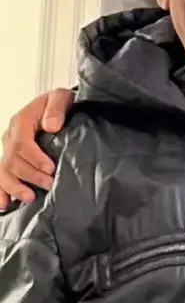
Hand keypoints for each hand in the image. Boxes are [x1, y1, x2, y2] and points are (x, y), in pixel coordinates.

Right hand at [0, 88, 74, 208]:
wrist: (58, 105)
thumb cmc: (61, 103)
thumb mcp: (61, 98)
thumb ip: (56, 109)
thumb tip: (51, 126)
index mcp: (22, 120)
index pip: (22, 143)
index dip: (35, 158)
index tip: (51, 168)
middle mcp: (11, 135)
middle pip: (13, 160)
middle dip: (30, 175)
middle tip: (48, 185)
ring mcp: (9, 148)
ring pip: (4, 170)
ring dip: (15, 186)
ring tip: (29, 198)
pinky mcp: (11, 157)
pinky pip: (1, 175)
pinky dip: (1, 190)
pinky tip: (4, 204)